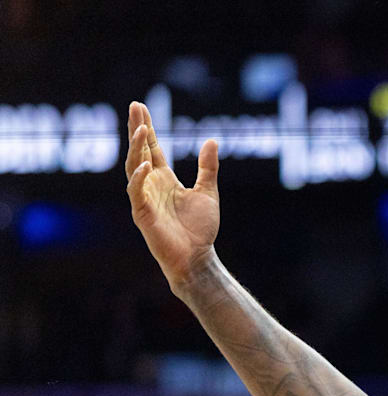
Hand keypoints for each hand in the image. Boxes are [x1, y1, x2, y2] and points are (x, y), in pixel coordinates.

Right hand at [124, 101, 220, 284]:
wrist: (198, 257)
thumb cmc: (200, 228)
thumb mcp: (208, 192)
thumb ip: (207, 167)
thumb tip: (212, 140)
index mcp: (164, 179)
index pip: (152, 148)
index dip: (146, 128)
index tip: (140, 106)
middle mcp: (151, 185)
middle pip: (140, 151)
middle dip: (137, 129)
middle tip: (135, 107)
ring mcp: (144, 198)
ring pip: (134, 167)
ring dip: (136, 148)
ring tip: (141, 129)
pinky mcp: (143, 214)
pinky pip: (136, 192)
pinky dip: (139, 177)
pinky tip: (146, 164)